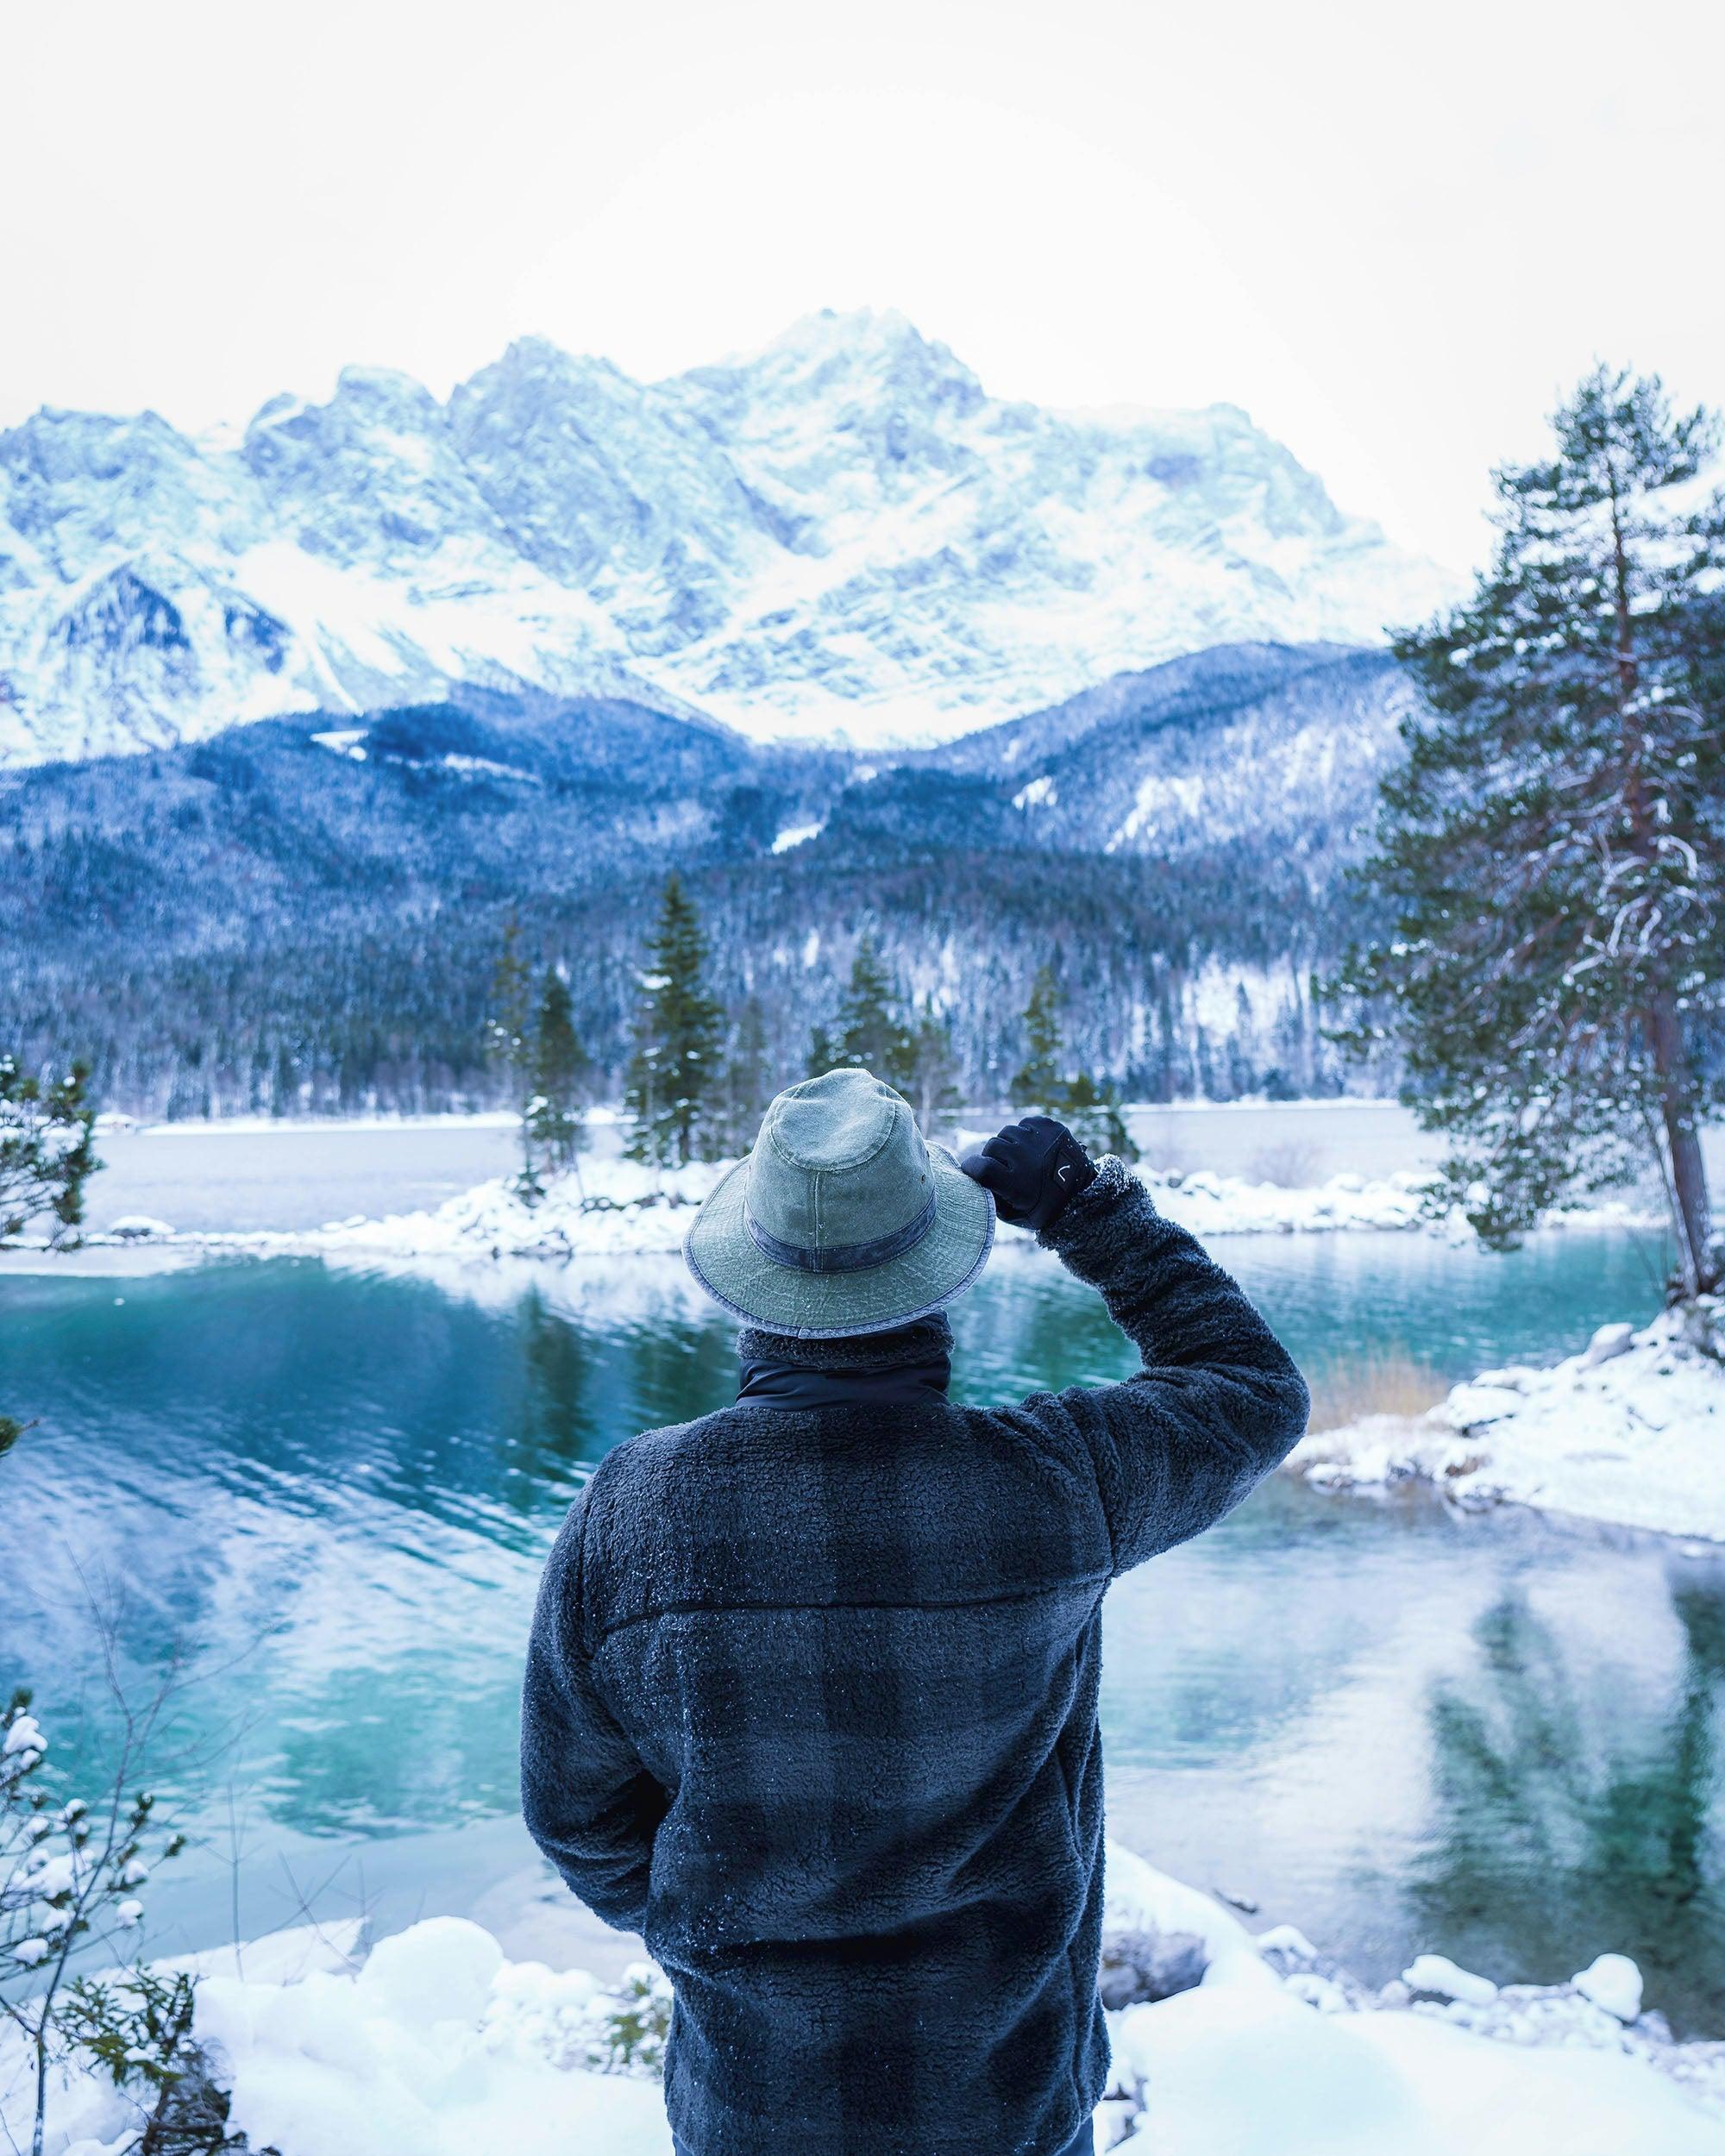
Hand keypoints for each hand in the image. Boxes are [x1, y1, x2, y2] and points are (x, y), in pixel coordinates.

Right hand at [961, 1116, 1096, 1232]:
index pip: (981, 1166)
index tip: (971, 1169)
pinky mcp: (1050, 1126)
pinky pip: (1024, 1123)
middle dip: (992, 1157)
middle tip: (1002, 1167)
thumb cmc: (1043, 1208)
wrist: (1083, 1193)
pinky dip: (1024, 1135)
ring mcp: (1039, 1138)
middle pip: (992, 1146)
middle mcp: (1027, 1158)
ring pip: (1007, 1132)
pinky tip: (1033, 1148)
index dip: (972, 1166)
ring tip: (1021, 1158)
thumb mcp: (1015, 1214)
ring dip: (1009, 1144)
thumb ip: (992, 1199)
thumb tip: (972, 1181)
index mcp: (1018, 1184)